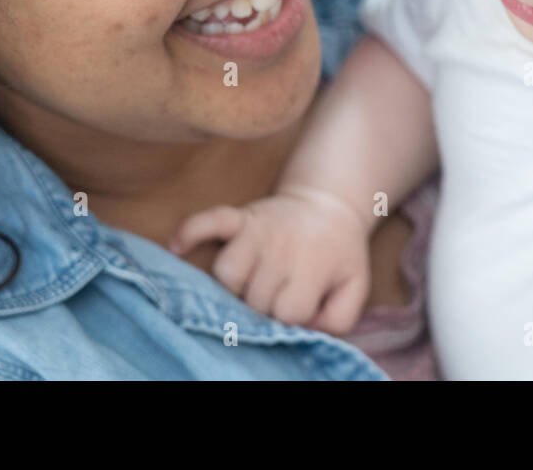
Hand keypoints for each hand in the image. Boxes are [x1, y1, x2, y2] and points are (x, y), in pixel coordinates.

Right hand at [168, 186, 372, 335]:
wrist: (328, 203)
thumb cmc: (339, 253)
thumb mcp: (354, 287)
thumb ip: (338, 319)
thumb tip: (305, 330)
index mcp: (312, 267)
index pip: (288, 311)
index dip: (291, 318)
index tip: (297, 308)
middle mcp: (281, 248)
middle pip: (254, 299)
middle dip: (262, 308)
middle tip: (275, 297)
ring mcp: (257, 231)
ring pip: (226, 271)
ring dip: (232, 288)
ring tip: (246, 288)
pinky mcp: (239, 217)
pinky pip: (208, 220)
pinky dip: (190, 231)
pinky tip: (178, 247)